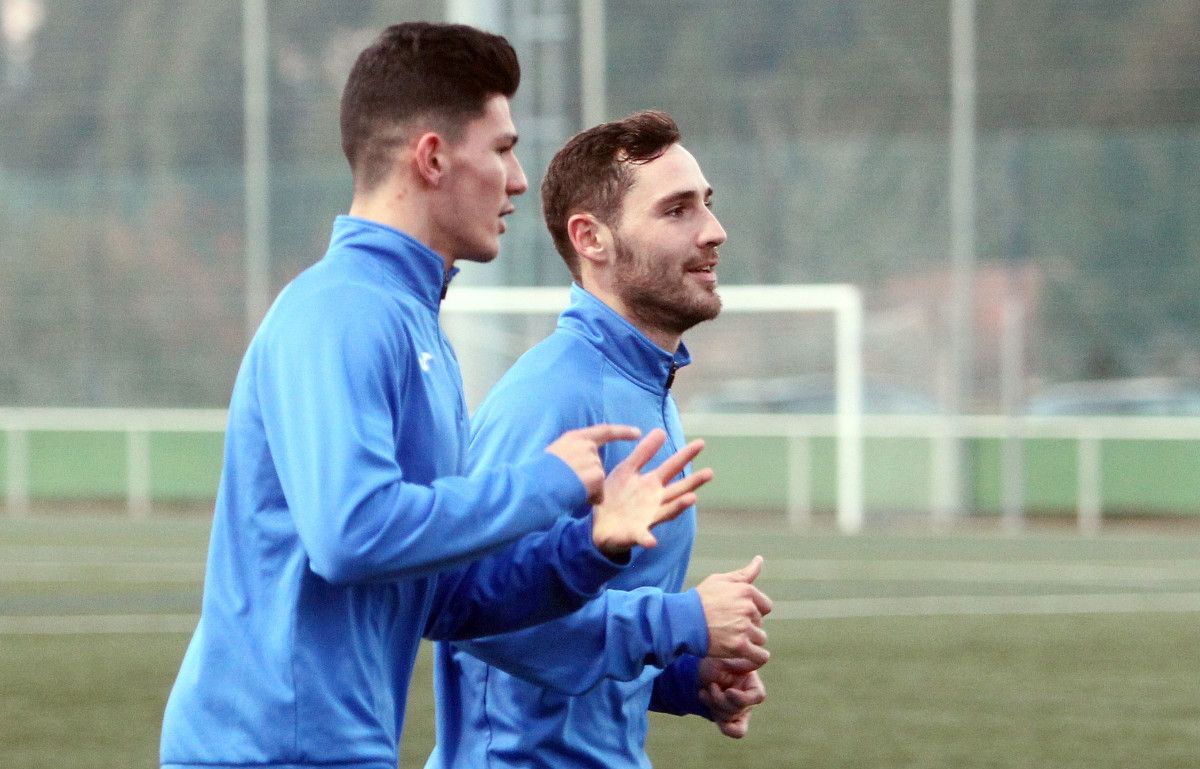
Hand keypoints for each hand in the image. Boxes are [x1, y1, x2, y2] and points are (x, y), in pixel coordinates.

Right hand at [545, 424, 641, 502]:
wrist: (535, 485)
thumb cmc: (537, 474)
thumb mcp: (553, 455)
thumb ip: (570, 454)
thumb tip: (578, 465)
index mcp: (574, 438)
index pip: (604, 431)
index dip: (622, 432)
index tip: (638, 433)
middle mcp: (586, 446)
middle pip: (598, 463)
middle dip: (589, 477)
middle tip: (566, 484)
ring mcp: (592, 460)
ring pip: (598, 480)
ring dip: (587, 489)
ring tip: (566, 488)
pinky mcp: (596, 476)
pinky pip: (598, 494)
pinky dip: (589, 499)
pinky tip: (574, 495)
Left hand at [590, 429, 712, 557]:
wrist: (599, 523)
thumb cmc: (616, 495)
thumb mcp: (628, 469)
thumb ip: (643, 452)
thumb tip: (661, 431)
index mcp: (652, 483)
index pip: (673, 467)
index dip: (686, 455)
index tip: (701, 443)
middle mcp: (656, 500)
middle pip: (678, 489)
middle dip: (693, 481)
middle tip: (710, 472)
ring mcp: (648, 518)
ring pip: (668, 511)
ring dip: (679, 506)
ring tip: (691, 498)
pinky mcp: (635, 533)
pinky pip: (642, 537)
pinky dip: (647, 539)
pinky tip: (652, 541)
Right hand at [694, 556, 771, 665]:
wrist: (682, 620)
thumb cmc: (700, 599)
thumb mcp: (721, 580)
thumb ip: (744, 573)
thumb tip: (759, 560)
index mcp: (746, 591)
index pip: (765, 606)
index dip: (754, 611)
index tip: (738, 614)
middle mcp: (748, 608)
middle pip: (760, 622)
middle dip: (749, 624)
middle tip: (729, 626)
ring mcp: (744, 628)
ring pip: (760, 638)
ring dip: (750, 640)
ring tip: (732, 638)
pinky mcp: (739, 646)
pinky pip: (760, 655)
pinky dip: (757, 656)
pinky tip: (750, 654)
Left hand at [698, 658, 765, 738]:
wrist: (692, 664)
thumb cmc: (710, 654)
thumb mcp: (726, 653)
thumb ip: (744, 660)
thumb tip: (764, 657)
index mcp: (751, 681)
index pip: (758, 696)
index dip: (743, 698)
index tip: (728, 692)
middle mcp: (746, 696)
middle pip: (740, 709)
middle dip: (722, 700)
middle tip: (711, 685)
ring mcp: (736, 708)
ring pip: (730, 718)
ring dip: (714, 705)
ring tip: (704, 691)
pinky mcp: (725, 716)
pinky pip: (733, 730)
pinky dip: (726, 727)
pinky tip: (712, 713)